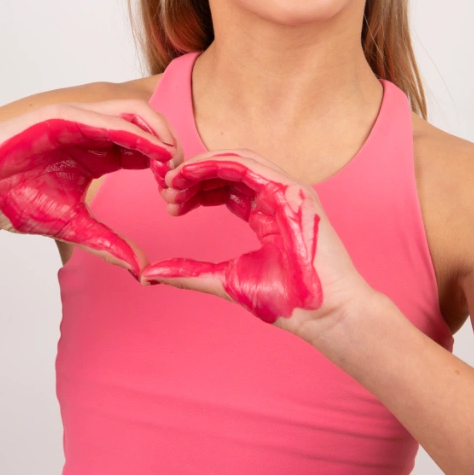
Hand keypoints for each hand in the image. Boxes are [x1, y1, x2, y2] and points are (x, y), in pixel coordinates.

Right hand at [0, 100, 181, 277]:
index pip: (146, 148)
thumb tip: (143, 270)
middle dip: (170, 147)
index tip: (175, 193)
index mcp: (99, 153)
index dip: (166, 166)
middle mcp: (93, 131)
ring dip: (158, 133)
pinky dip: (132, 131)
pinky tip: (150, 149)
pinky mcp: (60, 115)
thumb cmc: (15, 202)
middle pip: (147, 125)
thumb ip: (109, 244)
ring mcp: (77, 119)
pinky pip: (104, 118)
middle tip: (181, 176)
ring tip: (171, 160)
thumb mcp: (74, 226)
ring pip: (132, 112)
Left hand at [142, 149, 380, 340]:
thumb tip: (149, 275)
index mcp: (267, 214)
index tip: (170, 203)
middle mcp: (278, 196)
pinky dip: (216, 164)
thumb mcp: (226, 281)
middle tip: (165, 191)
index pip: (227, 187)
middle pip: (229, 169)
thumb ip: (191, 273)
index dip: (196, 189)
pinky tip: (191, 175)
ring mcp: (288, 190)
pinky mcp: (292, 191)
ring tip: (174, 183)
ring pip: (237, 159)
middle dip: (194, 176)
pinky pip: (248, 165)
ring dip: (201, 166)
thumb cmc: (287, 302)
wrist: (324, 315)